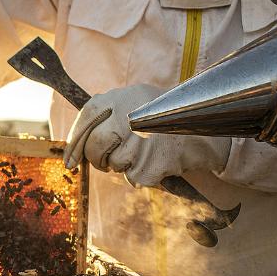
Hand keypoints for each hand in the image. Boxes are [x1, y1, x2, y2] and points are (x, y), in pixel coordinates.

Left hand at [63, 84, 230, 186]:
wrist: (206, 133)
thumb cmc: (166, 119)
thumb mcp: (137, 102)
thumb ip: (108, 114)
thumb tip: (77, 143)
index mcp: (122, 97)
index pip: (86, 117)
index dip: (74, 142)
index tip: (70, 161)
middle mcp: (129, 115)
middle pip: (95, 144)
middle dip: (97, 159)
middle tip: (106, 162)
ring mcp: (141, 140)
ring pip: (114, 164)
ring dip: (124, 166)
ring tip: (144, 154)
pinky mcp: (152, 162)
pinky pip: (133, 178)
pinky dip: (142, 176)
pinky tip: (156, 163)